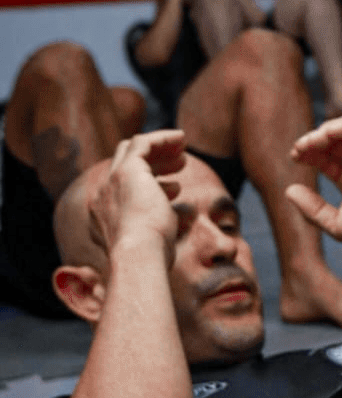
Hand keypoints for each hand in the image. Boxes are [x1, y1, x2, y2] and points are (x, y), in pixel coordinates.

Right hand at [87, 131, 186, 261]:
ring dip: (160, 151)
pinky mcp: (127, 170)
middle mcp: (102, 197)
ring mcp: (111, 182)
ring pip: (132, 152)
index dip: (151, 185)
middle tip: (179, 165)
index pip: (123, 190)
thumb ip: (158, 228)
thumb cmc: (151, 259)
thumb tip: (175, 222)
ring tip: (184, 157)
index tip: (175, 189)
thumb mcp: (153, 243)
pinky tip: (181, 138)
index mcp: (103, 217)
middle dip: (153, 163)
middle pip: (124, 167)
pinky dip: (162, 138)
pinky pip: (143, 143)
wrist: (138, 257)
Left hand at [288, 114, 341, 254]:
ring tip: (313, 141)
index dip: (307, 152)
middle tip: (300, 148)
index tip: (294, 156)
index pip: (323, 156)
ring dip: (327, 130)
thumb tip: (288, 190)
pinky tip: (330, 133)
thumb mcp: (335, 223)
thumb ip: (311, 208)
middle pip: (331, 140)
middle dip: (313, 140)